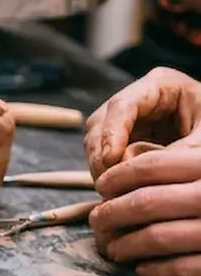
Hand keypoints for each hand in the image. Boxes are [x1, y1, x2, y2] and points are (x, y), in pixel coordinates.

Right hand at [86, 68, 200, 180]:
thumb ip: (177, 152)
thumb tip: (139, 172)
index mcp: (162, 85)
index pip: (123, 105)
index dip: (112, 133)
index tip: (111, 159)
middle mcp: (141, 99)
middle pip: (102, 123)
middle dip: (103, 153)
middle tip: (110, 183)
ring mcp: (133, 120)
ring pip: (99, 141)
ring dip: (103, 166)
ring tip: (116, 190)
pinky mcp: (132, 140)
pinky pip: (109, 156)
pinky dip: (112, 173)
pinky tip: (120, 190)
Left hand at [89, 148, 200, 275]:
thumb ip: (180, 167)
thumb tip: (117, 180)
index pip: (150, 165)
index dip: (117, 177)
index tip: (101, 187)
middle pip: (144, 202)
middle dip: (111, 214)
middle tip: (97, 221)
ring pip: (156, 237)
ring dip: (125, 246)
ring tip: (113, 249)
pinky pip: (183, 268)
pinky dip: (156, 270)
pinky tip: (144, 269)